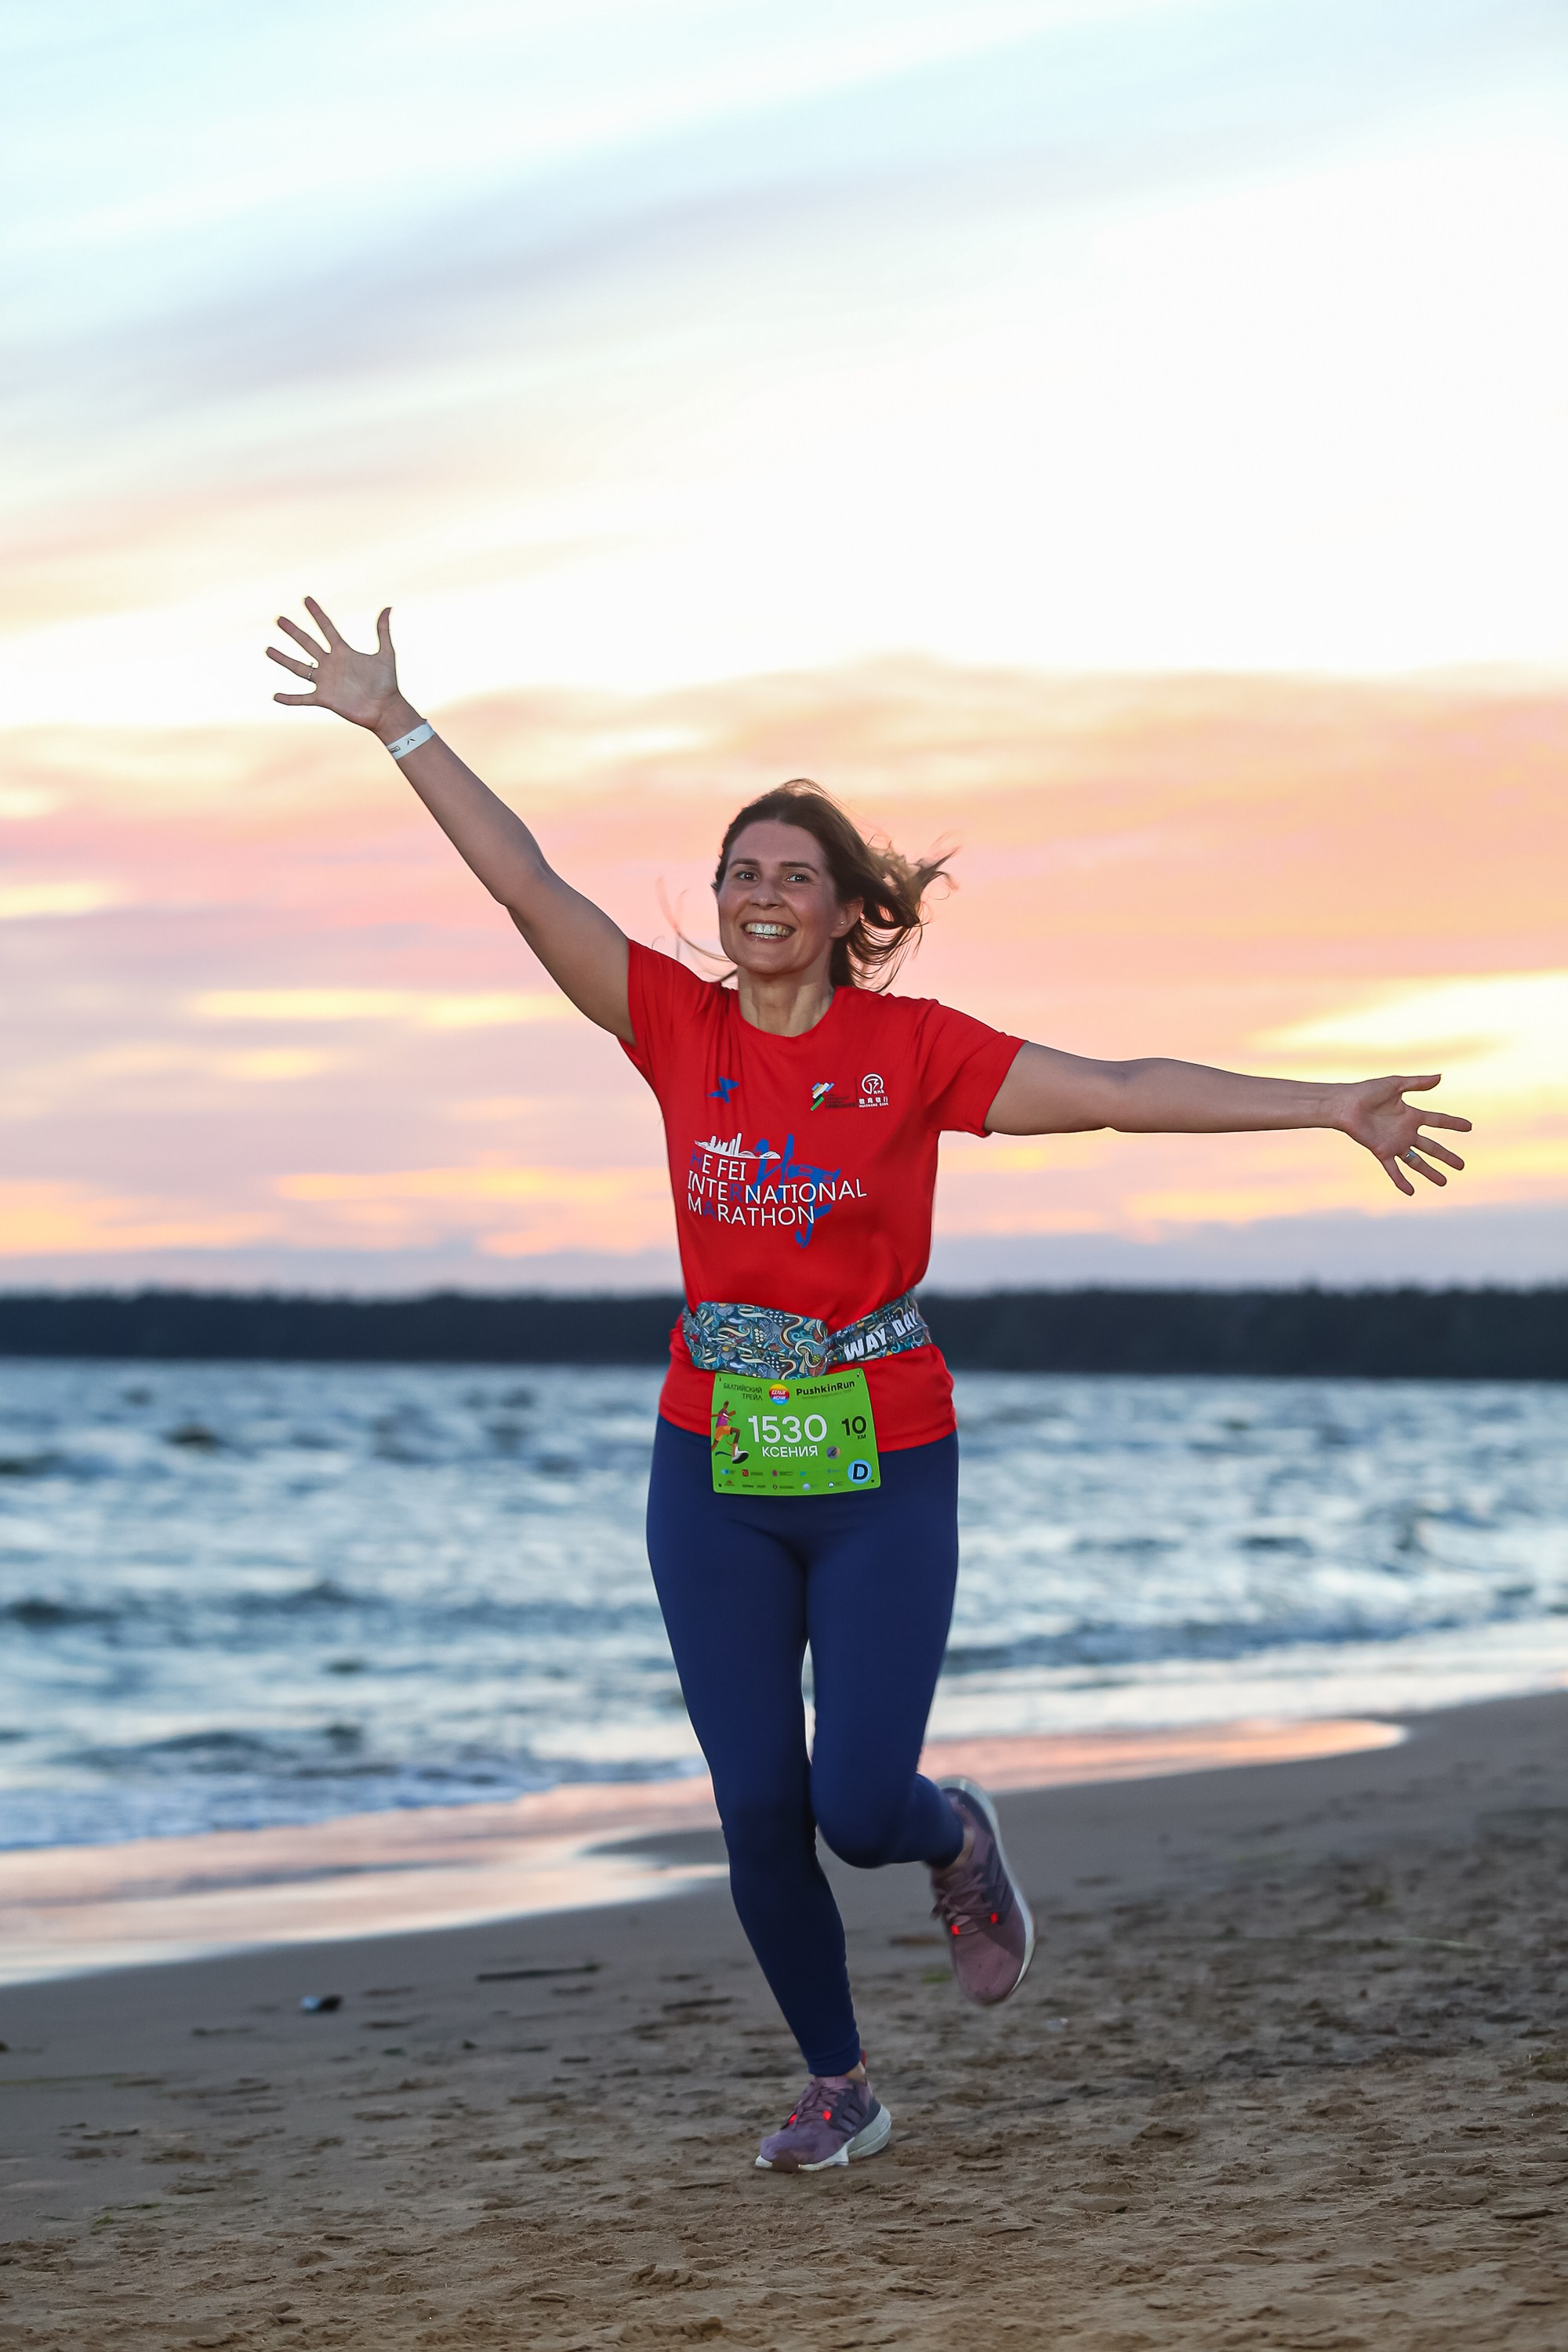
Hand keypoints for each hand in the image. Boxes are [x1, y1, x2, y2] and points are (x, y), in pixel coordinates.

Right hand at [266, 598, 403, 731]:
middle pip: (308, 643)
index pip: (327, 628)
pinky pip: (303, 698)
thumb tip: (388, 607)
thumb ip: (383, 632)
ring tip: (268, 650)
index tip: (306, 599)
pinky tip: (275, 696)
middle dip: (293, 631)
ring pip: (300, 668)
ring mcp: (326, 682)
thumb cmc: (388, 683)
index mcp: (343, 652)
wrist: (386, 709)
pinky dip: (289, 699)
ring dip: (283, 659)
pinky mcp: (325, 699)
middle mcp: (331, 664)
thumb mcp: (386, 654)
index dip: (317, 614)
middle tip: (279, 619)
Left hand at [1335, 1074, 1470, 1195]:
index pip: (1437, 1121)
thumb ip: (1417, 1083)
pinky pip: (1393, 1169)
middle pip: (1431, 1147)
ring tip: (1444, 1182)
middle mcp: (1405, 1132)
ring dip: (1429, 1172)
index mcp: (1410, 1115)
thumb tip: (1440, 1076)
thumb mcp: (1395, 1085)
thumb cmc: (1366, 1092)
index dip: (1453, 1123)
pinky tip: (1410, 1191)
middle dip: (1446, 1156)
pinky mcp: (1381, 1151)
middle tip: (1461, 1166)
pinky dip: (1401, 1180)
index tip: (1469, 1127)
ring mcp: (1394, 1143)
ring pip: (1416, 1161)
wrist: (1345, 1105)